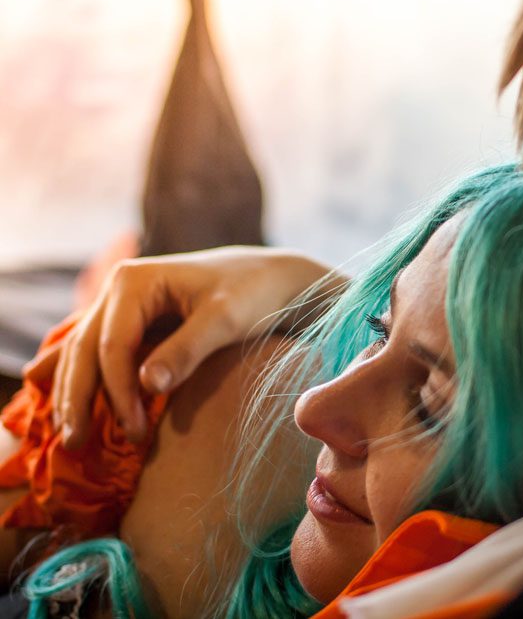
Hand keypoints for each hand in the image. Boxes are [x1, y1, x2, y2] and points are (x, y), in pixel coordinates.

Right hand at [23, 246, 336, 448]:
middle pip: (85, 349)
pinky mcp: (134, 319)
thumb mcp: (226, 321)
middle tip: (74, 445)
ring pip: (82, 351)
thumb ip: (186, 351)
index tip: (134, 432)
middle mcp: (121, 288)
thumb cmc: (255, 295)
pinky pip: (97, 348)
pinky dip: (77, 372)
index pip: (113, 346)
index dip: (118, 392)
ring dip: (71, 393)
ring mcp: (123, 303)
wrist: (275, 279)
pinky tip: (44, 387)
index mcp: (136, 281)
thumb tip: (146, 386)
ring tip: (66, 437)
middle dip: (78, 399)